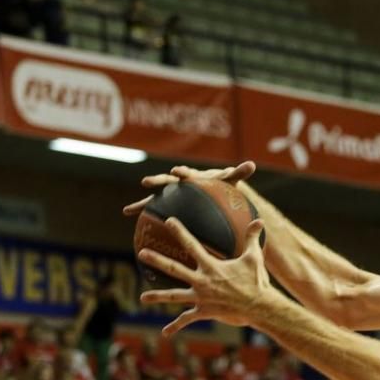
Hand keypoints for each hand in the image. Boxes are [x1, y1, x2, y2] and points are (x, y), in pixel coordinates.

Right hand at [121, 161, 256, 216]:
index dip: (183, 172)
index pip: (188, 174)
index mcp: (193, 177)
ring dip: (143, 203)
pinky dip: (141, 212)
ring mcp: (171, 194)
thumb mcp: (230, 181)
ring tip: (129, 210)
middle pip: (166, 182)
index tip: (177, 172)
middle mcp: (178, 184)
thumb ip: (239, 173)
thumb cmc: (221, 186)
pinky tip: (128, 216)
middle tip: (147, 182)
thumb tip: (252, 164)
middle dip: (158, 181)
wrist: (212, 191)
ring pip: (155, 198)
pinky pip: (153, 210)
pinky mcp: (167, 204)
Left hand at [138, 217, 274, 335]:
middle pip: (174, 269)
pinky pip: (187, 319)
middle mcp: (201, 281)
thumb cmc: (256, 281)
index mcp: (211, 266)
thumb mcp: (254, 257)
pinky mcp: (204, 312)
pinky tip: (165, 333)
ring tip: (143, 298)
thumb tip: (259, 220)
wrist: (258, 306)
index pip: (191, 245)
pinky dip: (175, 326)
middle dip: (157, 260)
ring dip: (157, 296)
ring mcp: (201, 297)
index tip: (169, 221)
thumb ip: (252, 238)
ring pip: (174, 296)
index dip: (180, 232)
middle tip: (142, 253)